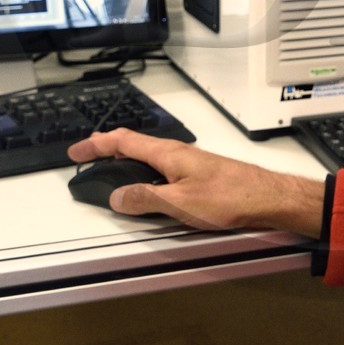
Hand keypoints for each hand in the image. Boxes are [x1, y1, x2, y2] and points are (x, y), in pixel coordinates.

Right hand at [68, 127, 325, 237]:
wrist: (268, 198)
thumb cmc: (229, 197)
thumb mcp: (180, 203)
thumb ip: (145, 199)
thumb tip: (115, 197)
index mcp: (167, 154)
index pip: (122, 142)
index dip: (96, 145)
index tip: (75, 152)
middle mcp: (176, 153)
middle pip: (134, 144)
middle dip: (106, 149)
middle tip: (87, 158)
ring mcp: (188, 162)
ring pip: (148, 155)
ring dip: (125, 160)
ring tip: (109, 170)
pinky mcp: (199, 174)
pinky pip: (161, 168)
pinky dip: (143, 171)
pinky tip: (146, 185)